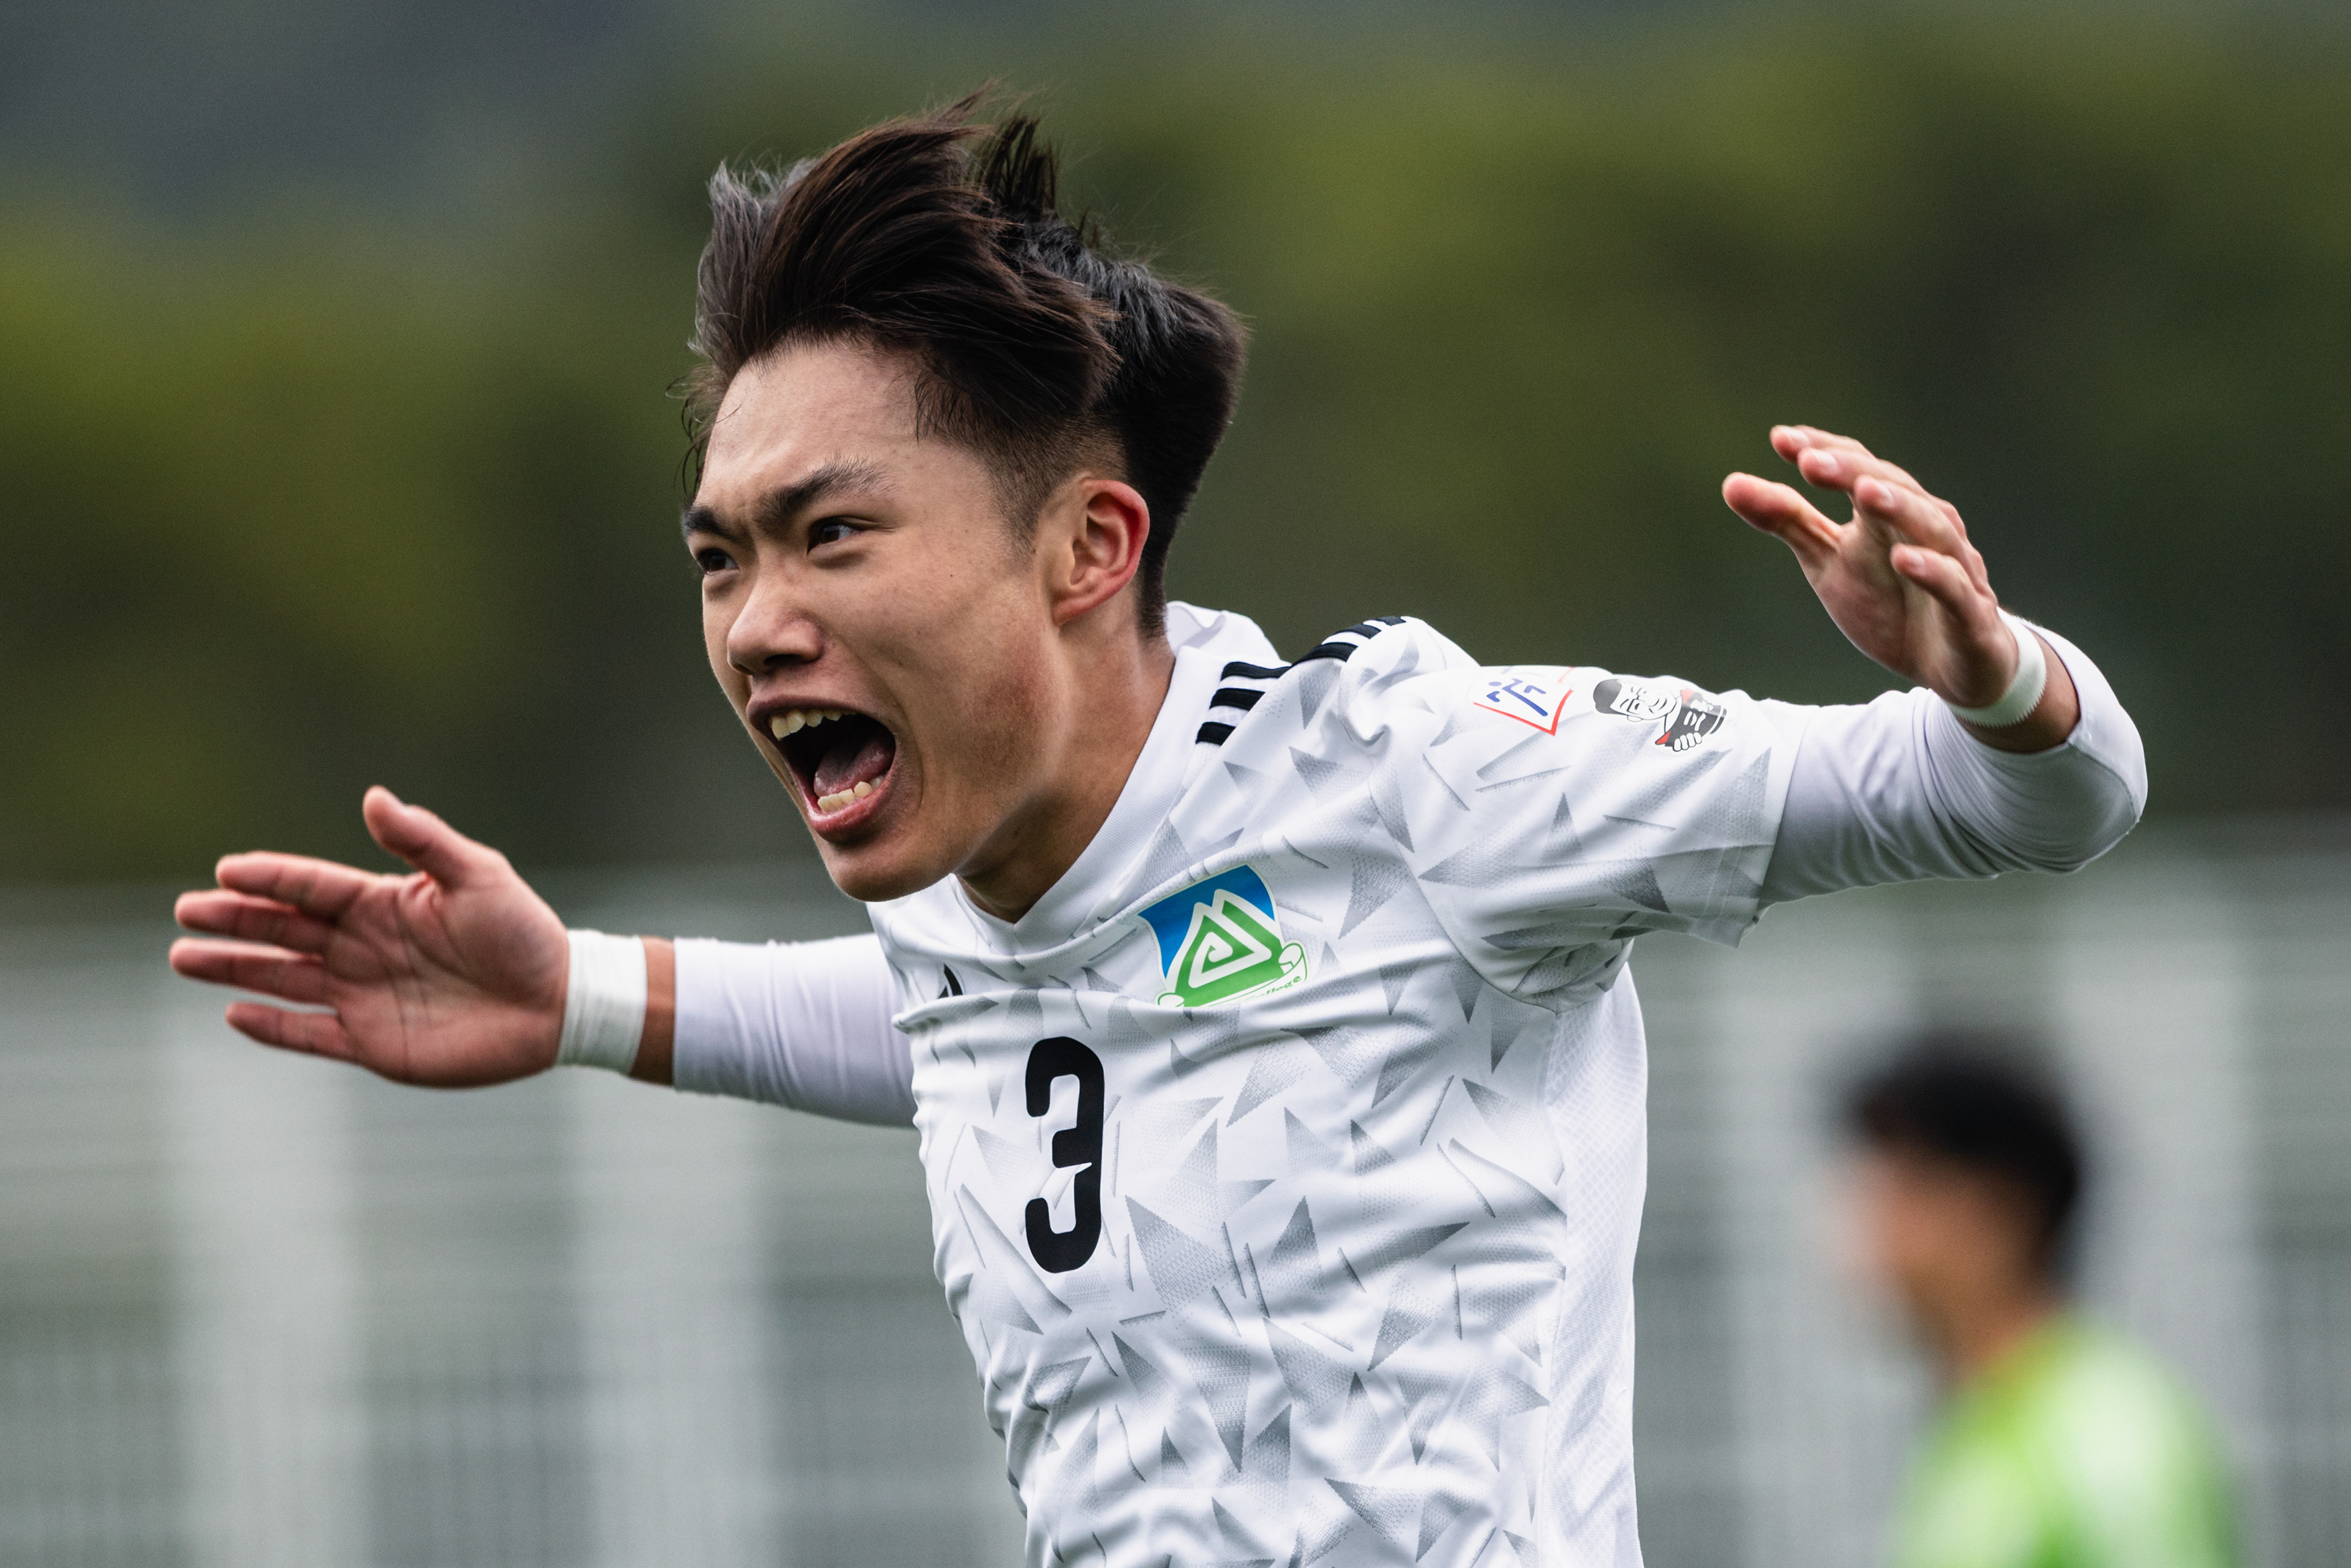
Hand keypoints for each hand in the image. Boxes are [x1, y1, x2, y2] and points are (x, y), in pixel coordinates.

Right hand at [169, 787, 568, 1085]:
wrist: (557, 1003)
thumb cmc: (524, 932)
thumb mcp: (479, 875)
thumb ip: (424, 841)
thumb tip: (374, 796)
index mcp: (385, 903)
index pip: (314, 887)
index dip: (272, 877)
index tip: (227, 869)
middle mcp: (365, 947)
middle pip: (285, 930)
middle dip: (235, 920)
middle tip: (186, 911)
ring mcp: (364, 995)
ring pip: (284, 979)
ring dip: (236, 969)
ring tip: (184, 957)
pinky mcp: (373, 1042)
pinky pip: (311, 1034)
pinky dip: (273, 1027)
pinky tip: (233, 1013)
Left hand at [1722, 425, 2077, 750]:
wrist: (1949, 668)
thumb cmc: (1890, 603)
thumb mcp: (1828, 561)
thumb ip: (1787, 521)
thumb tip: (1731, 482)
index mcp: (1889, 514)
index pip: (1859, 470)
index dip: (1825, 453)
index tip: (1781, 440)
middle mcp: (1926, 530)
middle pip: (1893, 489)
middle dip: (1853, 472)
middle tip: (1810, 459)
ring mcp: (1956, 569)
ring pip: (1931, 528)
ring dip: (1898, 507)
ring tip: (1862, 491)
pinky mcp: (1970, 615)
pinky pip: (1955, 588)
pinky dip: (1933, 571)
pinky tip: (1904, 559)